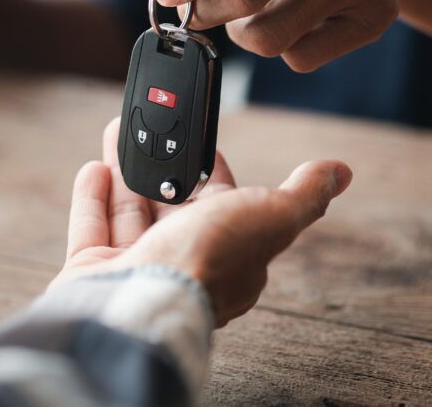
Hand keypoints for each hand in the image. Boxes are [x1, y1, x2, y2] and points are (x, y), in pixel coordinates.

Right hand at [53, 118, 351, 326]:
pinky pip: (91, 230)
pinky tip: (95, 168)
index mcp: (226, 256)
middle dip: (164, 166)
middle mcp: (181, 265)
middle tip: (156, 128)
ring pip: (130, 213)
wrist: (140, 302)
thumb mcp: (271, 218)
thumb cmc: (209, 263)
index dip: (214, 174)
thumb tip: (340, 172)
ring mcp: (134, 271)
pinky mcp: (92, 274)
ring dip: (126, 170)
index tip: (206, 144)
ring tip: (119, 131)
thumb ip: (303, 195)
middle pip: (172, 207)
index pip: (222, 206)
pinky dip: (92, 198)